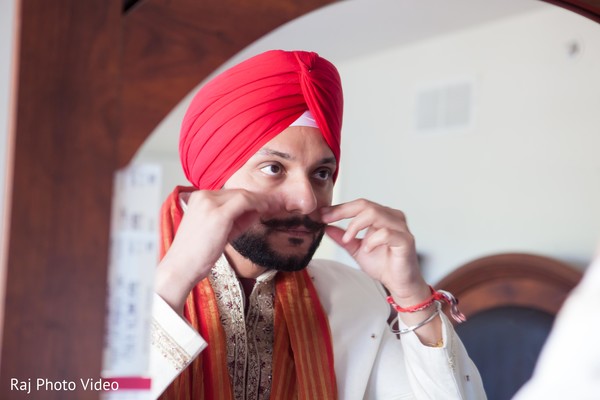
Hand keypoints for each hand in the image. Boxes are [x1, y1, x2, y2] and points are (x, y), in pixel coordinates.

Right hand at [156, 189, 277, 312]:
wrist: (180, 268)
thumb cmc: (196, 254)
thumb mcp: (218, 231)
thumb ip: (236, 219)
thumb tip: (257, 211)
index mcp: (199, 198)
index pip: (230, 193)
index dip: (250, 198)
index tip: (265, 204)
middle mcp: (203, 196)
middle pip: (237, 192)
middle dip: (258, 198)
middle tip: (275, 204)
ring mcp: (209, 203)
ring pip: (243, 194)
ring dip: (261, 200)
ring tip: (274, 207)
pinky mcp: (218, 214)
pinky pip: (244, 201)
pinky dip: (258, 204)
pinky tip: (266, 210)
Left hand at [320, 199, 427, 301]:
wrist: (399, 284)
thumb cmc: (383, 265)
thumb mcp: (356, 249)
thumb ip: (343, 238)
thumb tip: (326, 227)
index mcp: (381, 215)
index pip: (358, 205)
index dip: (339, 208)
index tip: (321, 214)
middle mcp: (392, 217)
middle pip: (365, 204)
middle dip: (342, 211)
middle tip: (327, 220)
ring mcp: (400, 227)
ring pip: (374, 213)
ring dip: (356, 226)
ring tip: (348, 239)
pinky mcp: (405, 240)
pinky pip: (386, 233)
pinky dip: (372, 240)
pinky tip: (367, 250)